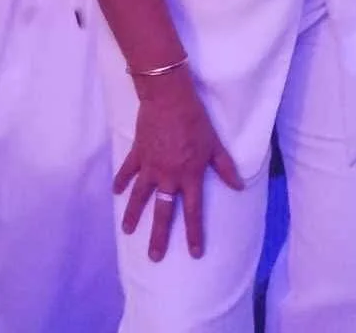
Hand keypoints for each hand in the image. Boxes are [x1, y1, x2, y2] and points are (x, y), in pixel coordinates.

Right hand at [113, 66, 244, 261]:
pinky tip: (115, 191)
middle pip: (163, 212)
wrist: (169, 98)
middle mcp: (168, 176)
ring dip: (133, 214)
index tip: (194, 254)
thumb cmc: (196, 120)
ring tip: (127, 231)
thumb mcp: (214, 144)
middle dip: (159, 236)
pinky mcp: (138, 153)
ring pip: (140, 196)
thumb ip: (226, 167)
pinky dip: (121, 180)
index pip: (193, 211)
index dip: (194, 233)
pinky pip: (127, 170)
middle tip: (154, 257)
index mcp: (189, 176)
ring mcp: (150, 166)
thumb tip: (239, 187)